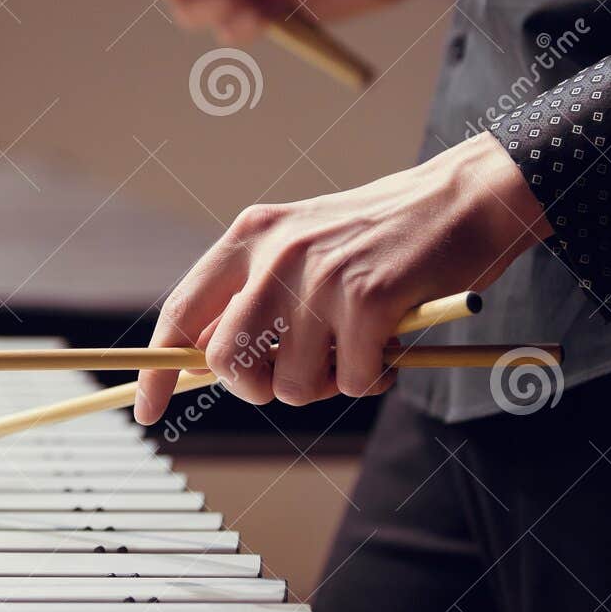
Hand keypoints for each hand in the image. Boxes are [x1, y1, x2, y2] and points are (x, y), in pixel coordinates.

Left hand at [133, 133, 551, 423]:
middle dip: (260, 389)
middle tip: (301, 377)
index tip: (147, 410)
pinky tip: (391, 344)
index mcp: (249, 237)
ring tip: (359, 348)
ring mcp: (320, 276)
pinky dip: (373, 379)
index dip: (158, 370)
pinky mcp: (368, 300)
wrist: (464, 201)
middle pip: (228, 364)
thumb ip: (255, 298)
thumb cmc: (383, 238)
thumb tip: (210, 367)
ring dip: (327, 385)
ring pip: (291, 385)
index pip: (180, 315)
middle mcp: (274, 254)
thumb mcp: (302, 248)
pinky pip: (351, 383)